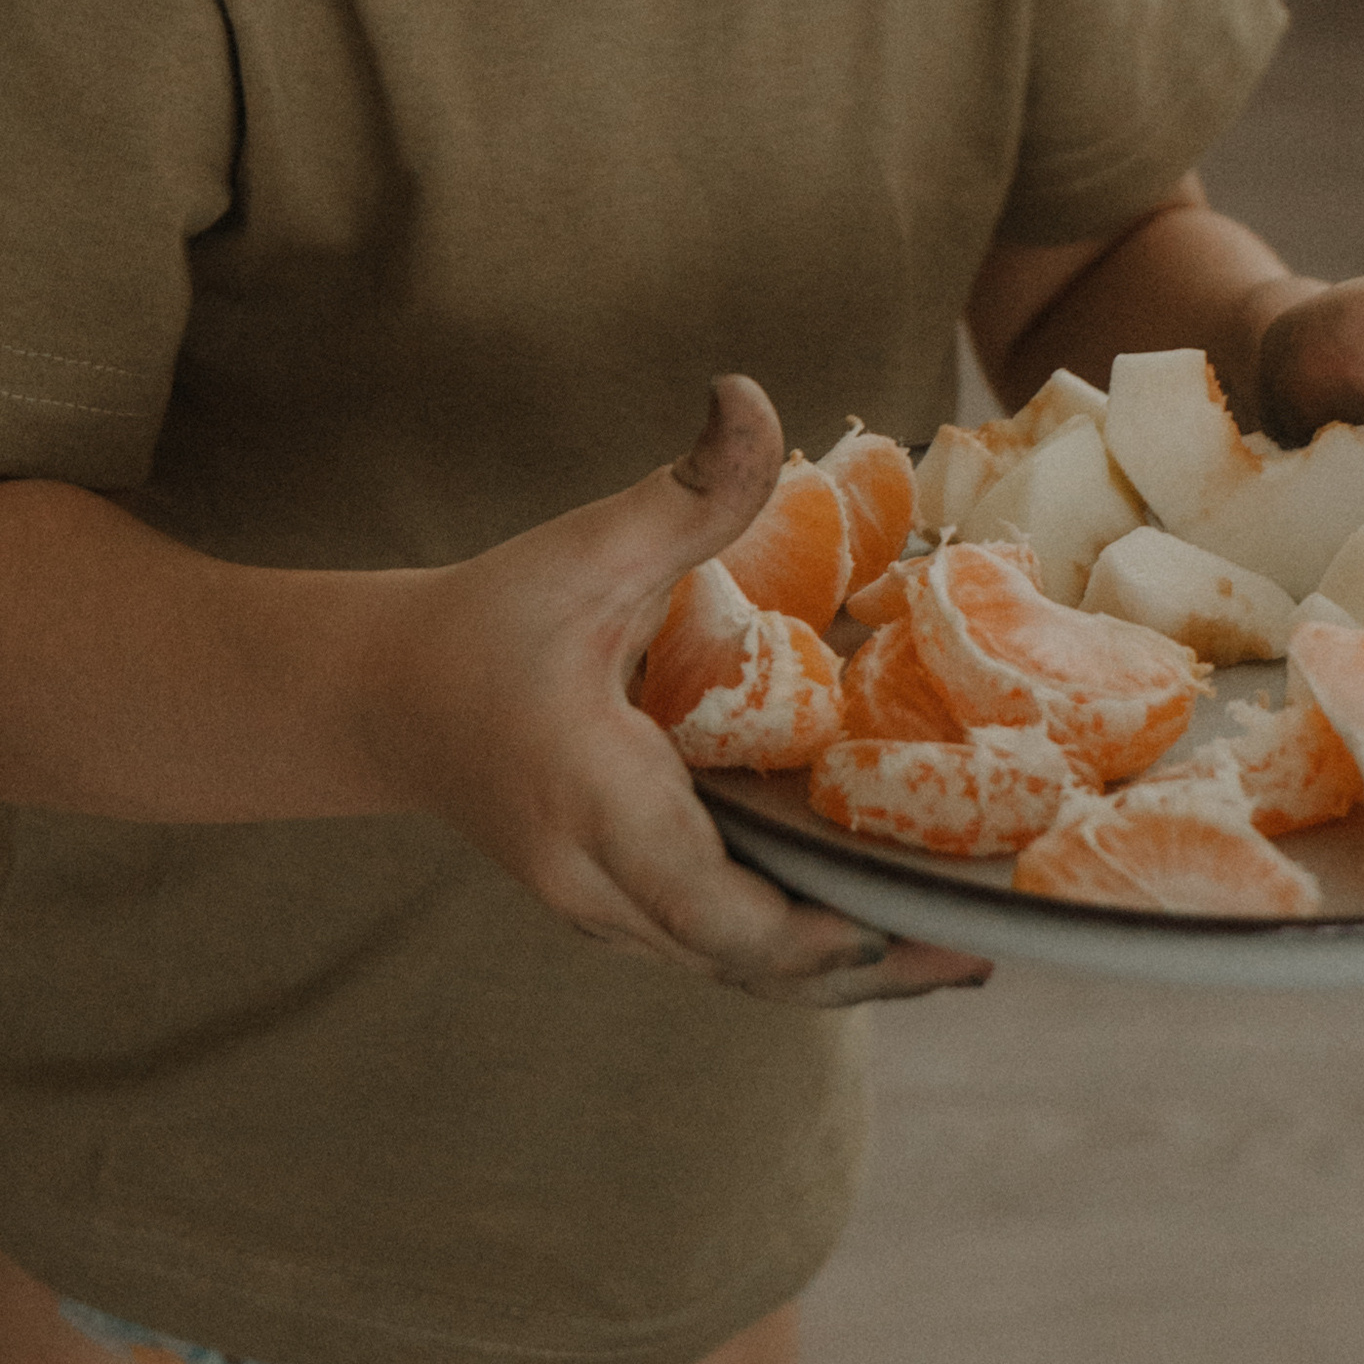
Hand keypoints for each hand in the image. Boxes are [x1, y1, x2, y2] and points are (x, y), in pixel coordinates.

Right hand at [366, 376, 993, 1006]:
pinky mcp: (610, 908)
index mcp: (594, 800)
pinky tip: (869, 922)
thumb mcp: (583, 549)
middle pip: (747, 966)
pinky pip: (711, 948)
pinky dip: (791, 948)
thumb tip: (751, 391)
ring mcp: (599, 910)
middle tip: (980, 948)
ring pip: (732, 972)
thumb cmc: (484, 622)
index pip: (716, 912)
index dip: (821, 935)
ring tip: (953, 948)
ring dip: (837, 968)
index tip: (920, 922)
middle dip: (866, 965)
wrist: (382, 699)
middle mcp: (597, 881)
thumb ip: (684, 491)